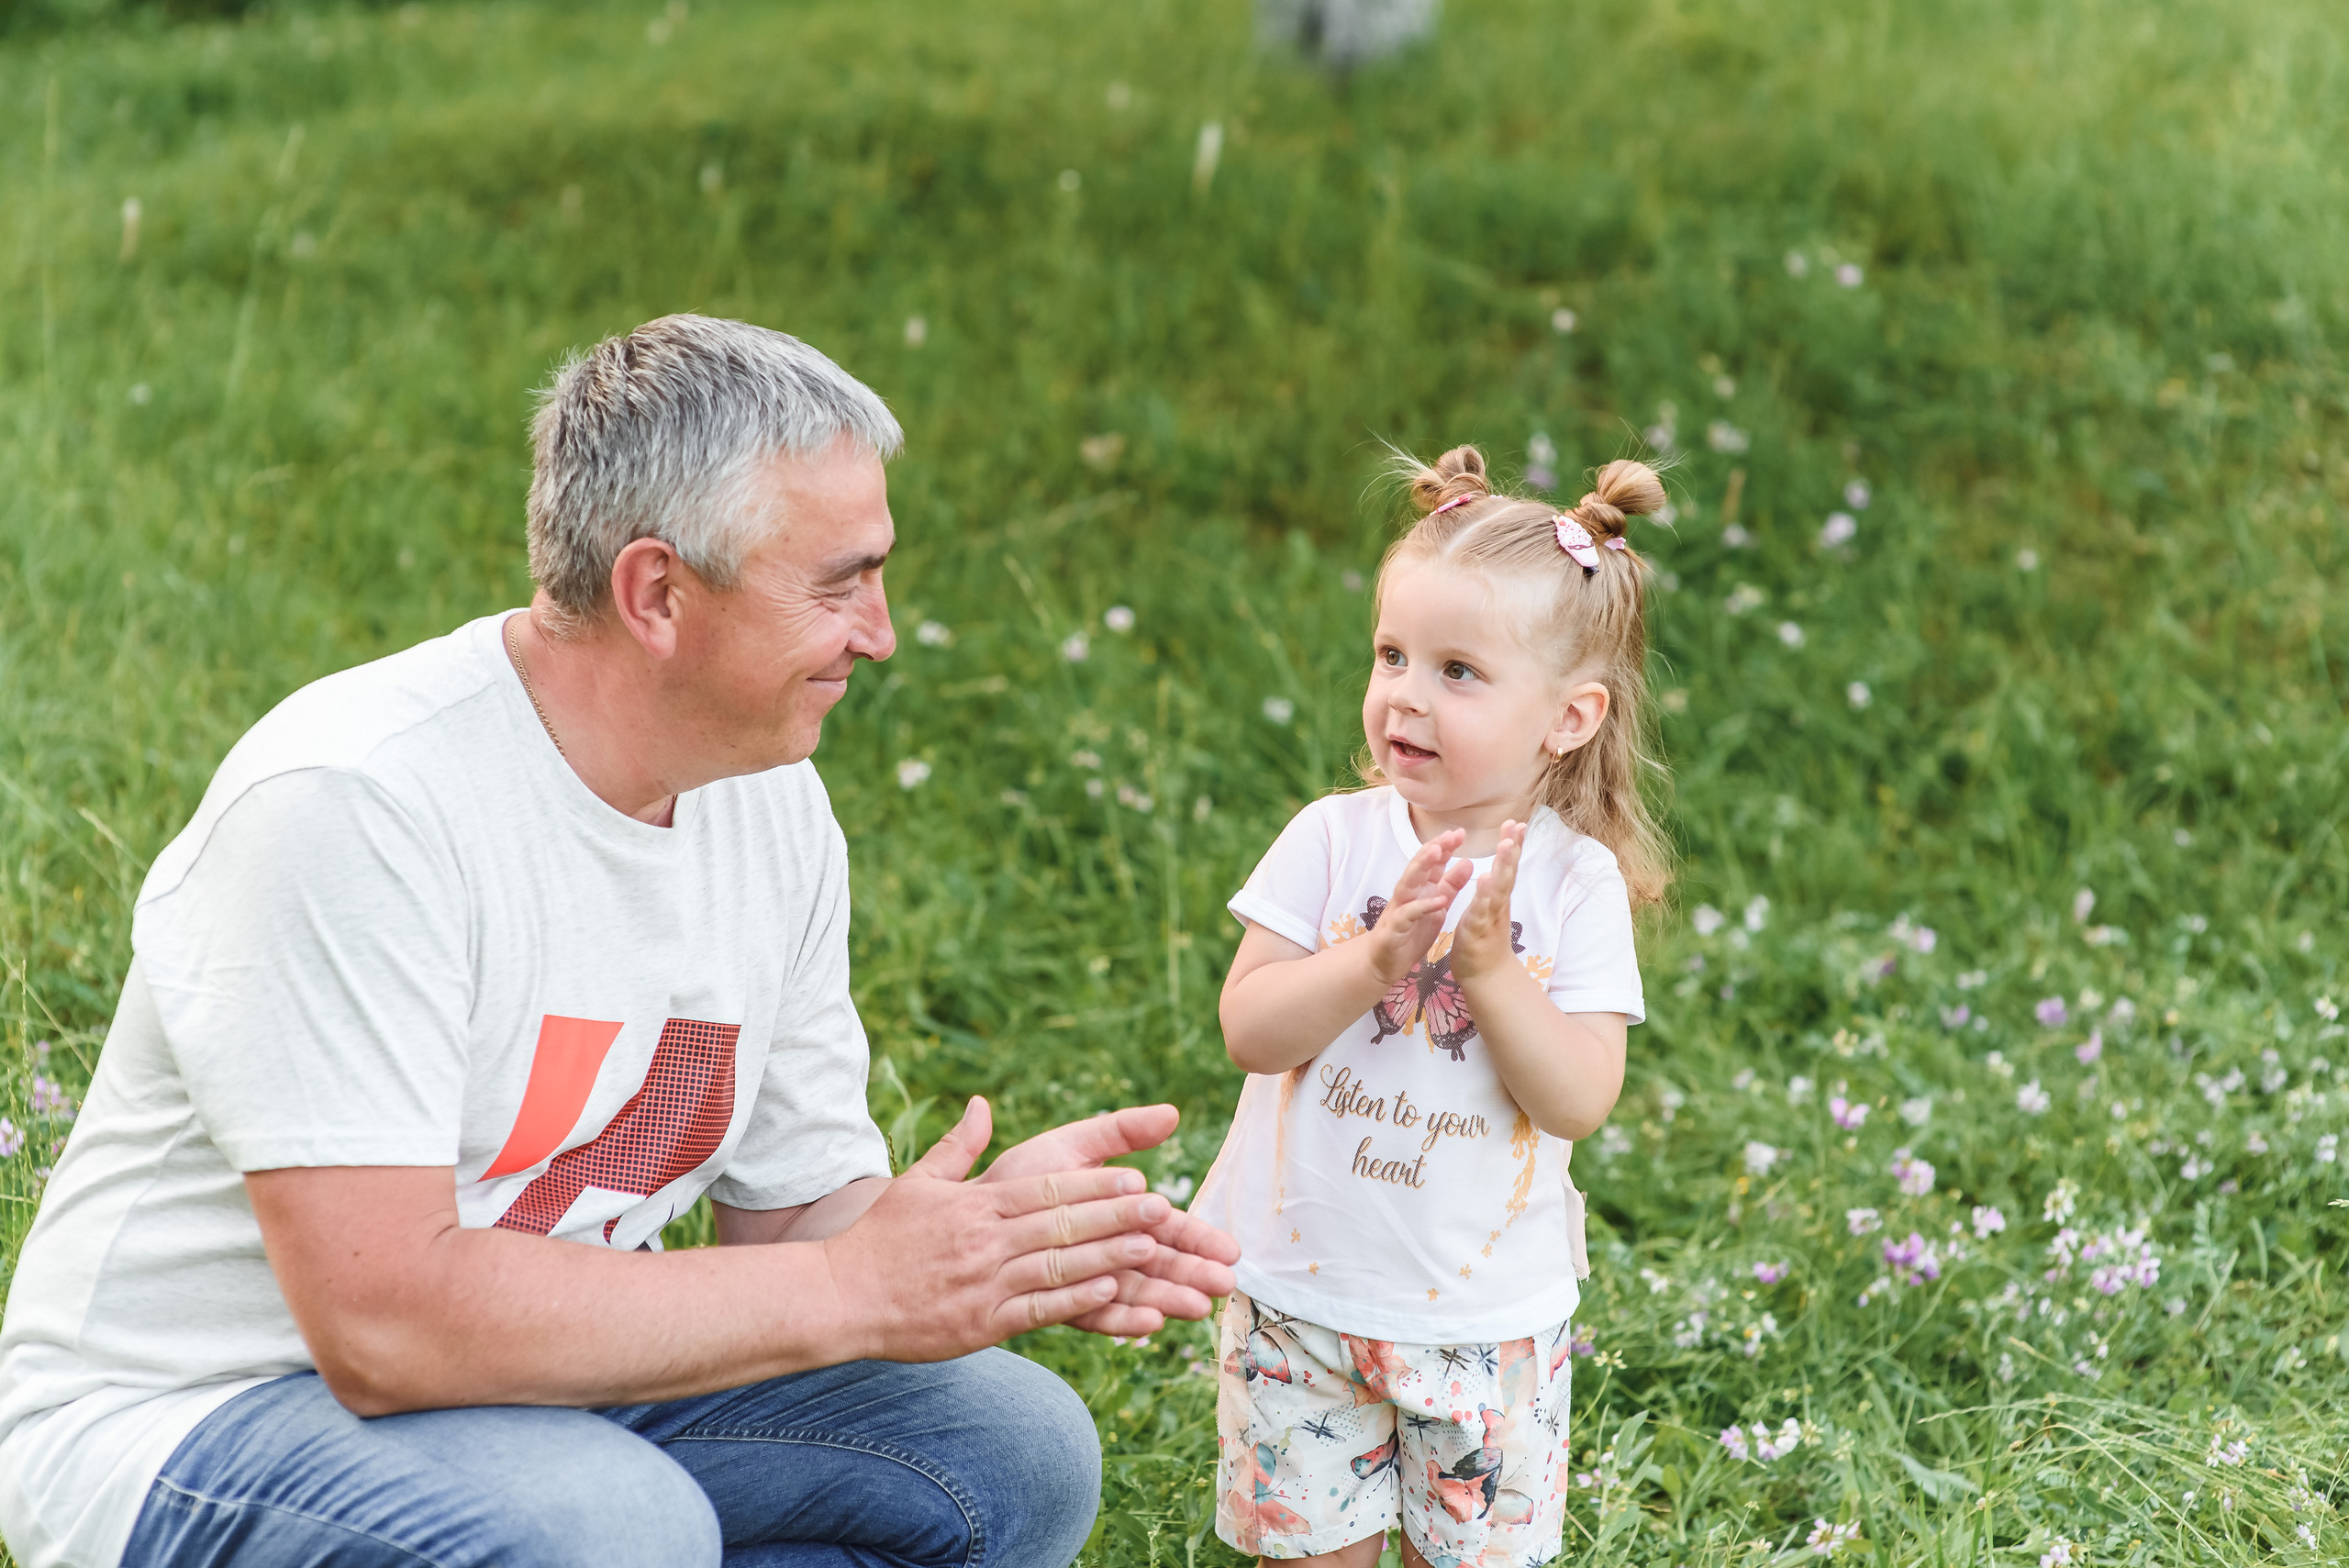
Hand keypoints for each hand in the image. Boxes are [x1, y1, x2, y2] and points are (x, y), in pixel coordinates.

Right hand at [821, 1098, 1187, 1361]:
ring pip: (1058, 1266)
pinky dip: (1075, 1301)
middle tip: (1162, 1207)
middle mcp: (985, 1241)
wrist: (839, 1297)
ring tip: (1151, 1248)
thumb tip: (982, 1106)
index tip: (1134, 1178)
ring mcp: (984, 1284)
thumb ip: (958, 1147)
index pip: (1046, 1190)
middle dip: (1116, 1216)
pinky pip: (1038, 1310)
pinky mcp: (980, 1324)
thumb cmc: (879, 1240)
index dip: (1094, 1185)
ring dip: (1108, 1256)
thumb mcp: (916, 1183)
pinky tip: (1110, 1294)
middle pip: (1062, 1224)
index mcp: (976, 1205)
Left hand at [984, 1104, 1239, 1336]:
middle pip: (1158, 1263)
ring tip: (1196, 1308)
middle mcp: (1106, 1250)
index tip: (1230, 1250)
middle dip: (1193, 1273)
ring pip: (1134, 1290)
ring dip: (1167, 1299)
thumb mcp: (1072, 1144)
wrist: (963, 1214)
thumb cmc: (1020, 1177)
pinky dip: (1121, 1317)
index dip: (1199, 1238)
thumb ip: (1121, 1130)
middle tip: (1225, 1285)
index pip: (1167, 1228)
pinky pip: (1093, 1313)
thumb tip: (1172, 1113)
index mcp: (1117, 1214)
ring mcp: (1084, 1280)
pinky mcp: (1057, 1304)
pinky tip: (1149, 1324)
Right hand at [1367, 828, 1470, 985]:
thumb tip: (1467, 862)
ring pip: (1408, 882)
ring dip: (1422, 867)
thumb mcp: (1437, 907)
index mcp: (1419, 889)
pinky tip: (1439, 901)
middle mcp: (1408, 895)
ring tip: (1438, 852)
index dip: (1444, 847)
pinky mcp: (1395, 929)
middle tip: (1450, 835)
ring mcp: (1399, 910)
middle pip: (1418, 866)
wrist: (1382, 963)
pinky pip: (1409, 915)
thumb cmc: (1410, 934)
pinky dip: (1423, 906)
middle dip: (1433, 849)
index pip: (1431, 863)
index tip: (1460, 833)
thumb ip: (1450, 886)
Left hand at [1448, 820, 1525, 982]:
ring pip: (1498, 889)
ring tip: (1506, 846)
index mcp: (1497, 896)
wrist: (1487, 975)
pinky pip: (1481, 911)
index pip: (1507, 866)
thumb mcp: (1489, 907)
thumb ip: (1495, 887)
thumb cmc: (1485, 938)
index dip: (1513, 845)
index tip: (1516, 822)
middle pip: (1508, 872)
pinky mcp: (1477, 930)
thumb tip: (1498, 866)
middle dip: (1512, 848)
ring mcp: (1490, 916)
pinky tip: (1485, 880)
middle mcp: (1498, 904)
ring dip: (1503, 867)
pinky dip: (1484, 896)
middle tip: (1517, 826)